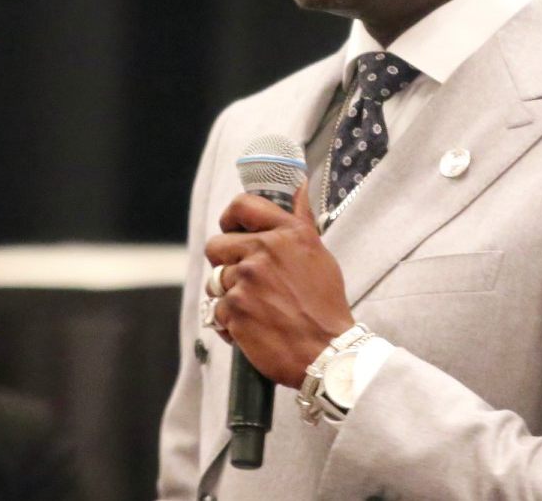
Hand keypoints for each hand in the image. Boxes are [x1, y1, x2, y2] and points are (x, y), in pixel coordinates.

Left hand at [204, 180, 353, 386]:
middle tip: (243, 279)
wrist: (327, 352)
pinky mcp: (233, 309)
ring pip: (214, 282)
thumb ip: (300, 222)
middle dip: (224, 263)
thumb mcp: (319, 256)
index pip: (243, 206)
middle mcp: (264, 252)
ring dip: (228, 296)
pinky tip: (254, 328)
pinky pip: (217, 311)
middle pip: (216, 245)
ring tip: (254, 309)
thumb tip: (298, 189)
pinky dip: (231, 323)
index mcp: (287, 234)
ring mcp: (246, 280)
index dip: (230, 217)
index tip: (231, 228)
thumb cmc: (326, 306)